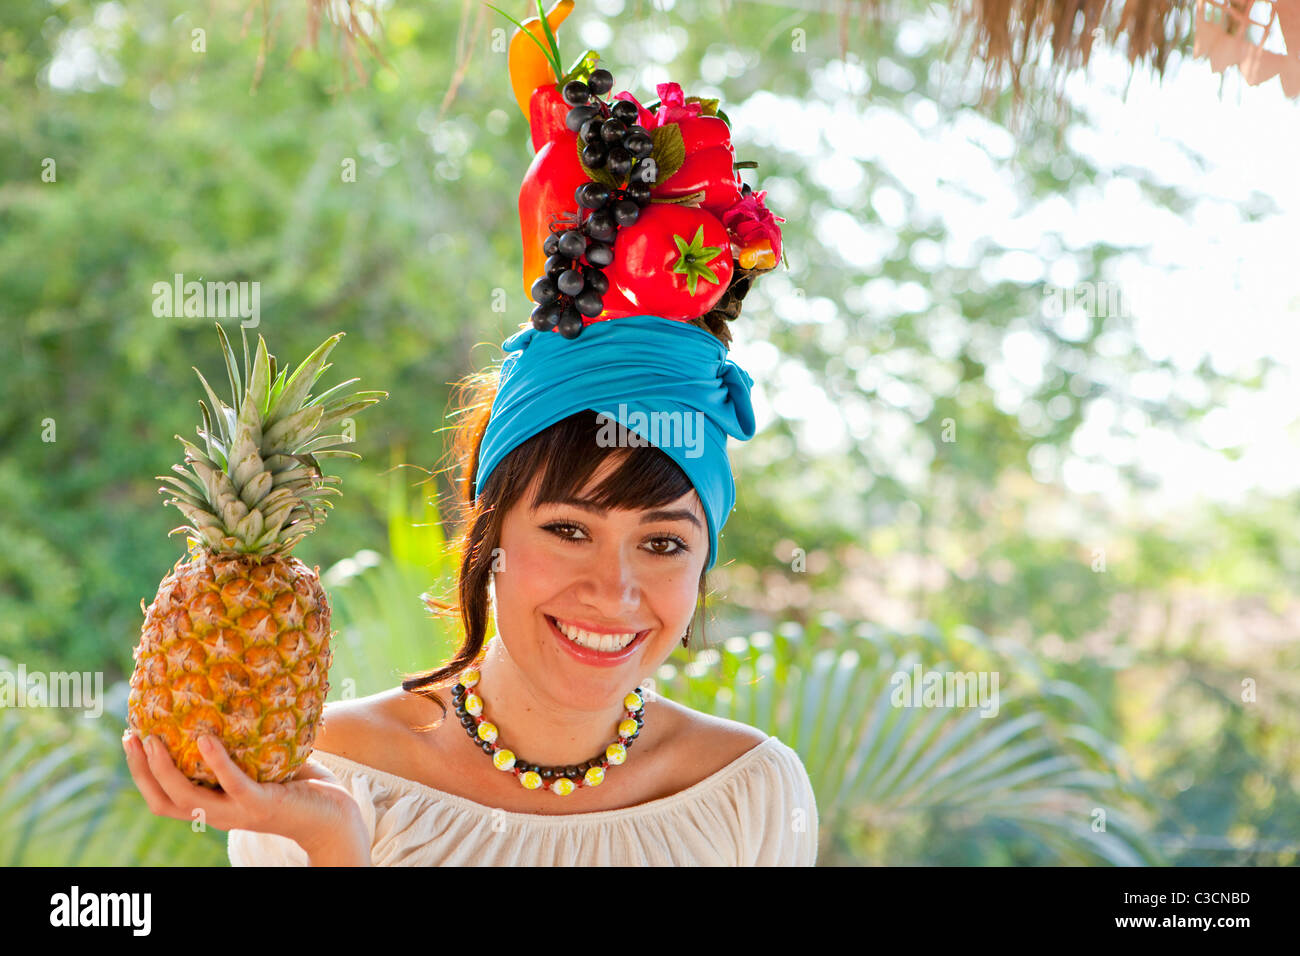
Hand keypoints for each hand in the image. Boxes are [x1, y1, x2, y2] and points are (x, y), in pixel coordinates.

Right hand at [122, 730, 365, 855]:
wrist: (335, 815)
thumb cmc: (300, 785)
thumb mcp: (263, 763)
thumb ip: (244, 743)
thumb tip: (231, 697)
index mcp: (214, 806)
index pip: (163, 798)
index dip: (141, 773)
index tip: (130, 738)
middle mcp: (219, 815)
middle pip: (163, 801)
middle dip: (141, 771)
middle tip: (131, 736)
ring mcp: (239, 812)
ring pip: (187, 798)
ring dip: (165, 769)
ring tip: (153, 739)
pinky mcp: (261, 805)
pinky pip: (233, 784)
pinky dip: (216, 762)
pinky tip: (204, 738)